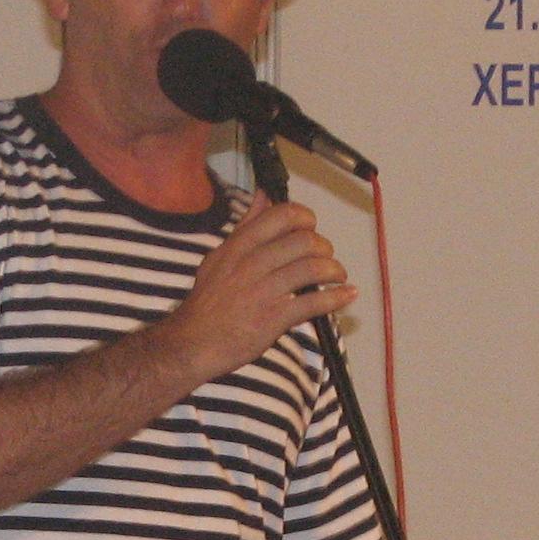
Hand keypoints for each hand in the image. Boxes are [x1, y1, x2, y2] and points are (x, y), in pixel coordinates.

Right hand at [162, 196, 355, 382]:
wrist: (192, 343)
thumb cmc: (208, 303)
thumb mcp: (219, 257)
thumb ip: (245, 226)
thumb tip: (262, 196)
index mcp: (239, 246)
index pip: (281, 215)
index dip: (305, 218)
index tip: (311, 227)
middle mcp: (252, 264)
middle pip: (304, 241)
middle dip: (324, 247)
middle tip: (326, 256)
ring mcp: (264, 291)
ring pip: (312, 268)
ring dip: (334, 270)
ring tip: (338, 275)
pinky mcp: (274, 317)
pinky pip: (314, 302)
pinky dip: (336, 298)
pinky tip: (346, 295)